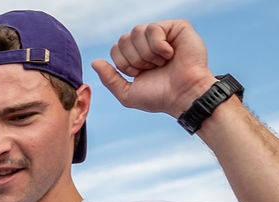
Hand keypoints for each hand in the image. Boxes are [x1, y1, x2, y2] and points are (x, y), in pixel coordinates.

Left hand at [92, 20, 214, 118]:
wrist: (183, 96)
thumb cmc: (159, 96)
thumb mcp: (127, 93)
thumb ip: (109, 79)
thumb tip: (95, 62)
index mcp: (137, 55)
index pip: (115, 48)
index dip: (123, 63)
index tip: (139, 74)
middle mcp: (149, 43)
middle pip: (123, 39)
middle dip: (134, 59)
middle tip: (151, 68)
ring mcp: (163, 34)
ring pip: (137, 31)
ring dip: (146, 54)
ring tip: (161, 62)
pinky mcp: (178, 27)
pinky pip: (153, 28)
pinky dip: (158, 46)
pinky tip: (170, 54)